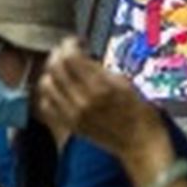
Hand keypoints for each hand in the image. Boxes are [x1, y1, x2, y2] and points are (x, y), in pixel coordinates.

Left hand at [32, 47, 151, 156]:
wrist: (140, 143)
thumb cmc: (139, 113)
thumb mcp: (124, 82)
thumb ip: (100, 69)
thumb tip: (82, 56)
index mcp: (99, 86)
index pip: (70, 56)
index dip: (70, 44)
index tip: (77, 42)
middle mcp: (82, 100)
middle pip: (54, 67)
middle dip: (59, 54)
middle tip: (68, 52)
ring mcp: (73, 114)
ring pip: (46, 85)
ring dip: (51, 73)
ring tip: (62, 70)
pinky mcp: (70, 125)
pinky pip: (46, 106)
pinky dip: (48, 95)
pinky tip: (58, 90)